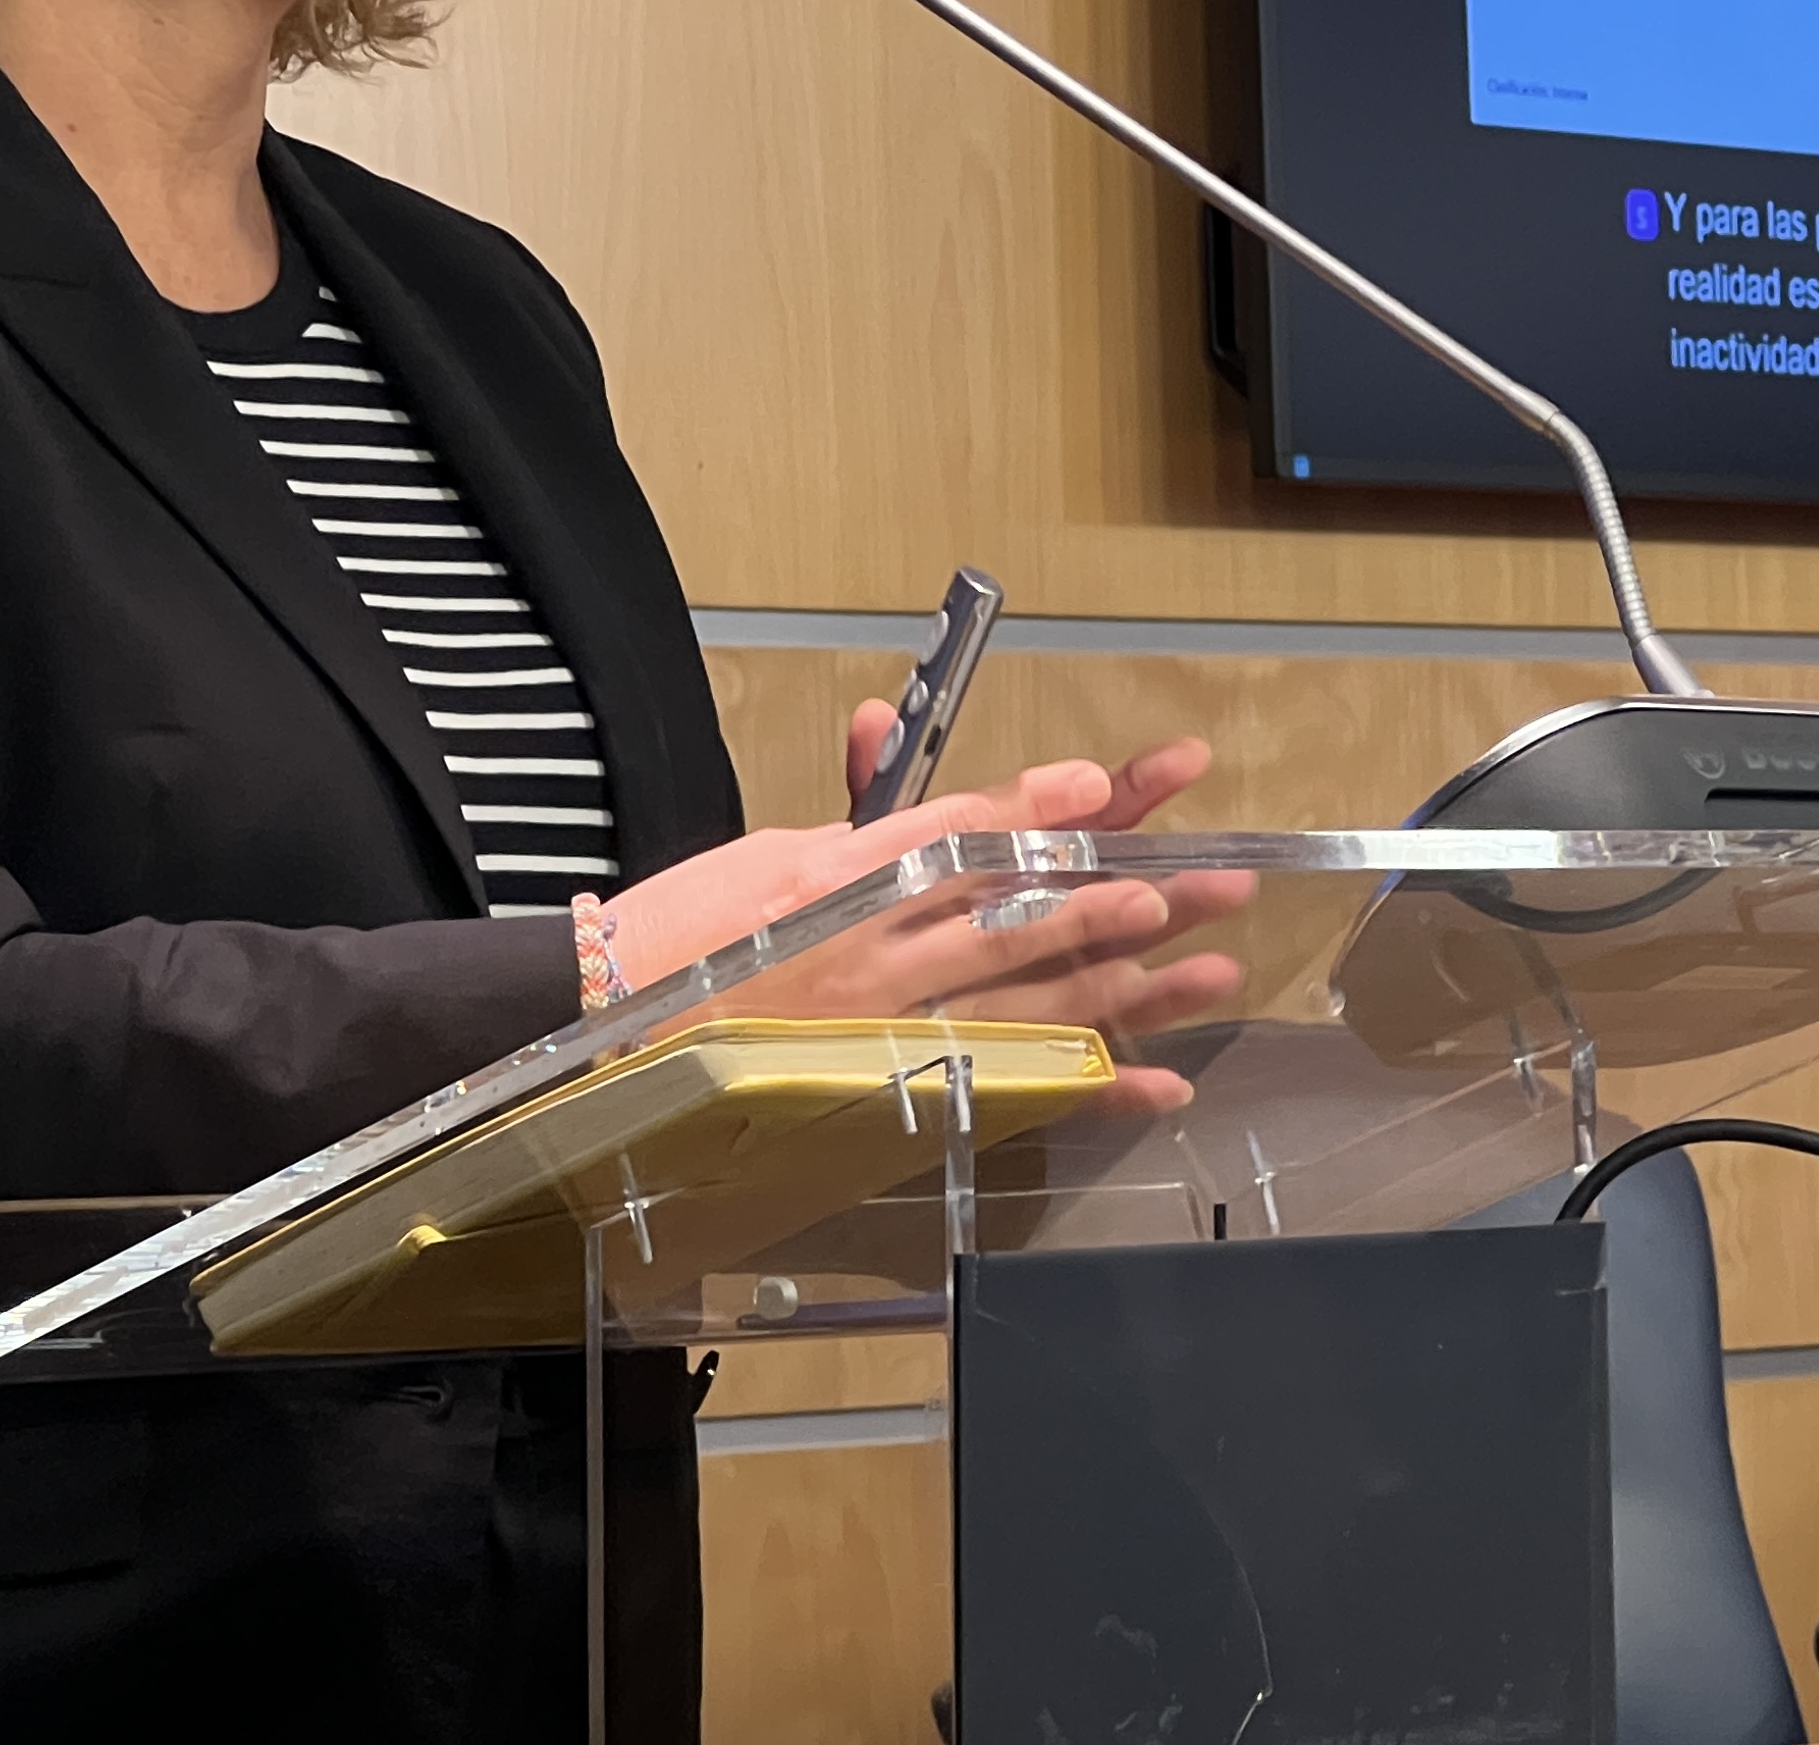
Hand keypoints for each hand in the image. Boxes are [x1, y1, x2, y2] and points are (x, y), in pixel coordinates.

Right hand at [597, 722, 1242, 1107]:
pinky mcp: (894, 1092)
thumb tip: (888, 727)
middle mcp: (872, 952)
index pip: (956, 832)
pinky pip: (1008, 1092)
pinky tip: (1152, 1084)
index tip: (1109, 786)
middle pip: (1021, 914)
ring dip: (1131, 985)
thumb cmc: (682, 940)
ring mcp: (888, 1030)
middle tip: (1217, 876)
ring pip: (1032, 1003)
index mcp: (841, 878)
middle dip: (1126, 892)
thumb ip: (851, 807)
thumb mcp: (766, 855)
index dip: (1036, 809)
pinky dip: (1085, 1091)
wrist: (601, 1038)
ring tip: (1212, 964)